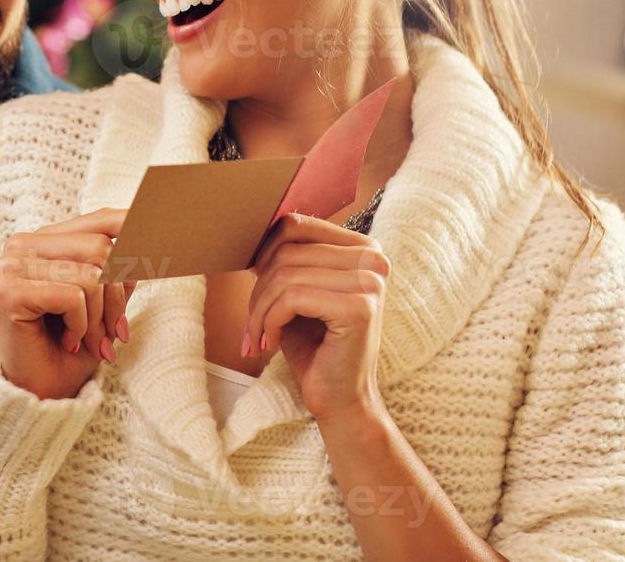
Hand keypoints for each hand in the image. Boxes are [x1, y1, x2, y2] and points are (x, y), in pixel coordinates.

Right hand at [0, 208, 135, 399]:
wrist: (40, 395)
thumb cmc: (69, 350)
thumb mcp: (105, 306)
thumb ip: (120, 271)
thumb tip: (152, 238)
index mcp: (45, 241)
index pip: (100, 220)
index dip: (136, 227)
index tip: (168, 239)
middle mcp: (23, 246)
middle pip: (101, 248)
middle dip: (116, 298)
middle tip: (113, 333)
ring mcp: (11, 266)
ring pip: (90, 275)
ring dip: (100, 319)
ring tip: (89, 342)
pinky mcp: (8, 292)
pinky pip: (72, 297)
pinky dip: (81, 325)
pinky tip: (68, 341)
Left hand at [243, 213, 391, 423]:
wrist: (340, 399)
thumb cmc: (314, 345)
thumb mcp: (295, 292)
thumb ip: (284, 259)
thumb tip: (250, 229)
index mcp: (362, 247)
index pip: (295, 225)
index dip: (263, 254)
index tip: (254, 288)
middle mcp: (374, 258)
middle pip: (286, 250)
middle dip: (258, 288)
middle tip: (252, 323)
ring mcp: (371, 282)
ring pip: (285, 275)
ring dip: (259, 310)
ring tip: (257, 336)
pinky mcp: (360, 308)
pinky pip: (292, 298)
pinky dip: (269, 321)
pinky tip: (270, 343)